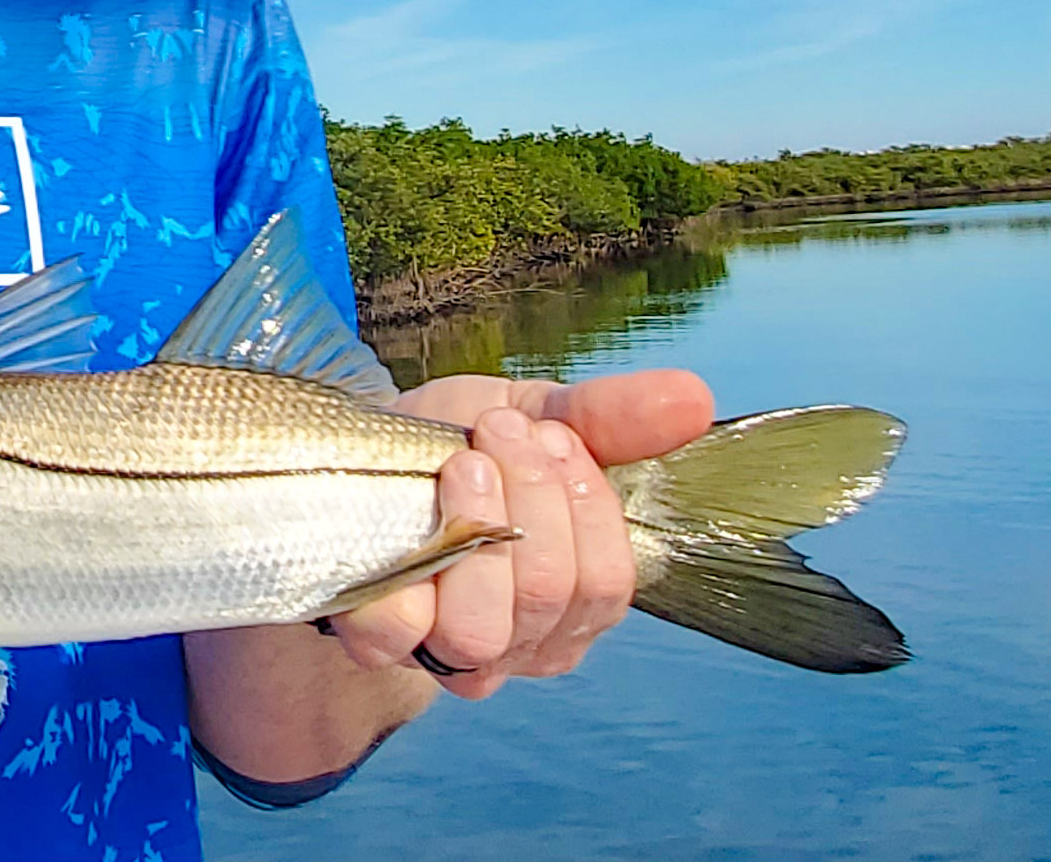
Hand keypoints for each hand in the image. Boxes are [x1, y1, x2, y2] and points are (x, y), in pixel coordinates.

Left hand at [325, 369, 712, 699]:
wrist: (356, 449)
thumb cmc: (460, 445)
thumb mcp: (539, 415)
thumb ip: (613, 417)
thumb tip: (694, 399)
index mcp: (575, 600)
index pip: (607, 582)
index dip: (584, 503)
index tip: (549, 433)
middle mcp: (521, 643)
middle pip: (550, 594)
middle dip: (530, 495)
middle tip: (499, 430)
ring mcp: (449, 652)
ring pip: (483, 627)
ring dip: (477, 528)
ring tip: (463, 462)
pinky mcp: (378, 643)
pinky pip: (400, 633)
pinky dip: (409, 571)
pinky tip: (412, 515)